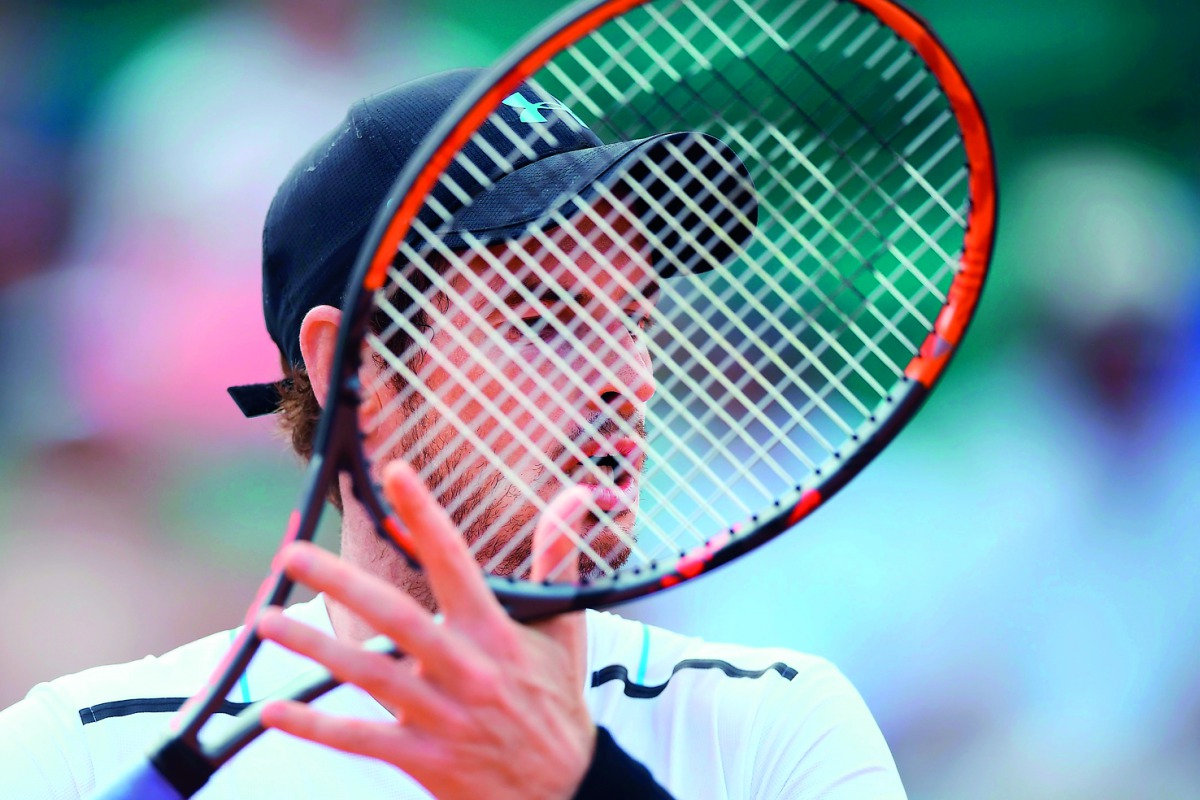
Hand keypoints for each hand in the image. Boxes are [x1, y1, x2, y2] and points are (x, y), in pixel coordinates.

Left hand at [256, 460, 596, 799]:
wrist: (567, 790)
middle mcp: (466, 669)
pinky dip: (316, 726)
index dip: (425, 515)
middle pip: (396, 617)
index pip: (456, 560)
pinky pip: (361, 740)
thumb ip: (559, 560)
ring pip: (369, 675)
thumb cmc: (558, 702)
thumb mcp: (565, 629)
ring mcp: (442, 715)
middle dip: (341, 582)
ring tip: (266, 622)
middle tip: (293, 555)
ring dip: (314, 648)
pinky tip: (275, 709)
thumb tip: (575, 498)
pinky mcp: (425, 757)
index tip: (397, 473)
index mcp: (495, 632)